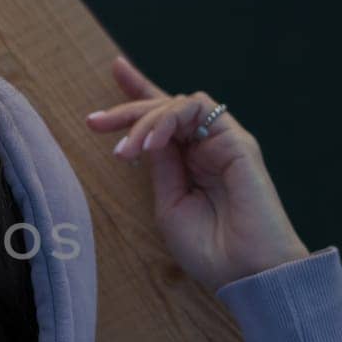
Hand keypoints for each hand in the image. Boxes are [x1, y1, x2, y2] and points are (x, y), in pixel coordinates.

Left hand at [85, 54, 310, 290]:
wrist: (247, 273)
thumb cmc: (210, 250)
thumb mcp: (169, 205)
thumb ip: (160, 167)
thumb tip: (147, 134)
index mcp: (190, 163)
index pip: (164, 119)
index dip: (140, 94)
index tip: (116, 68)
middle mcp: (207, 147)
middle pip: (166, 107)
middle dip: (127, 110)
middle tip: (95, 122)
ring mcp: (223, 142)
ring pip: (179, 104)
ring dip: (146, 120)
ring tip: (127, 150)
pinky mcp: (237, 141)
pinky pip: (198, 109)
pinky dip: (168, 120)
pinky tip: (151, 145)